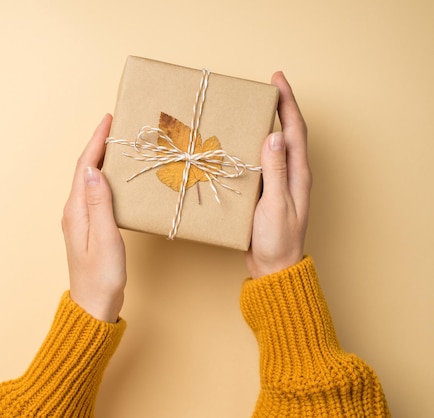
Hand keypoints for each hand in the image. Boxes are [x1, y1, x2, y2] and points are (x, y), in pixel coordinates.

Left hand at [61, 114, 126, 321]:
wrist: (94, 305)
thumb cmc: (101, 276)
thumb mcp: (104, 237)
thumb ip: (99, 202)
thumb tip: (92, 169)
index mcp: (76, 209)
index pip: (84, 166)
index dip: (96, 141)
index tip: (107, 119)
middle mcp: (74, 210)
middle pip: (84, 169)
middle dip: (98, 144)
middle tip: (115, 124)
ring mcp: (79, 219)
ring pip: (89, 179)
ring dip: (101, 158)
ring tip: (117, 143)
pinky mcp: (88, 226)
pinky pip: (94, 192)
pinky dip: (104, 177)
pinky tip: (115, 176)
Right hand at [246, 72, 311, 278]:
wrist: (273, 266)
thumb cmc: (278, 240)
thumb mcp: (276, 204)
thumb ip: (275, 171)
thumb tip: (275, 135)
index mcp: (298, 174)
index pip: (295, 129)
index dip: (288, 102)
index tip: (278, 79)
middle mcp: (292, 173)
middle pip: (288, 132)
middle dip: (280, 106)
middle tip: (265, 87)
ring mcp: (280, 182)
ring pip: (275, 145)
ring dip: (267, 123)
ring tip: (252, 108)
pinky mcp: (267, 191)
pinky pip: (262, 161)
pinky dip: (254, 145)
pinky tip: (241, 143)